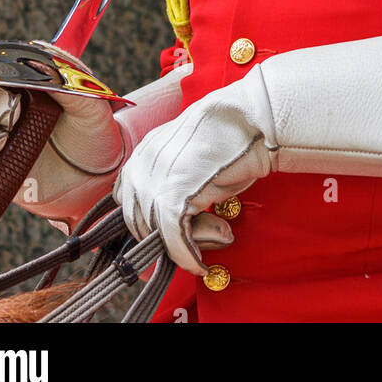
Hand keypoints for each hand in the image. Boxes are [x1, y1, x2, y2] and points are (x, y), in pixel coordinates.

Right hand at [0, 45, 191, 228]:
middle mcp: (12, 115)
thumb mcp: (92, 106)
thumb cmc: (96, 136)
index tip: (11, 94)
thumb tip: (48, 61)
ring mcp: (1, 142)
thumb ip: (71, 84)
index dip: (1, 83)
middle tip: (8, 119)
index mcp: (33, 92)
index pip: (4, 78)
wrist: (96, 181)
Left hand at [114, 66, 277, 273]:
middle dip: (164, 237)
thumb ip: (175, 185)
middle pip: (138, 221)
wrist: (253, 118)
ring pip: (157, 233)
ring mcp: (155, 181)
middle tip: (198, 238)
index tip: (170, 230)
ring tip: (211, 240)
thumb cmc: (229, 137)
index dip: (149, 220)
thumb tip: (175, 230)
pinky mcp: (175, 196)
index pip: (128, 200)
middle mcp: (142, 166)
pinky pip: (174, 240)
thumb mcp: (192, 160)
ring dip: (183, 247)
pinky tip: (201, 263)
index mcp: (144, 152)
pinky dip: (188, 256)